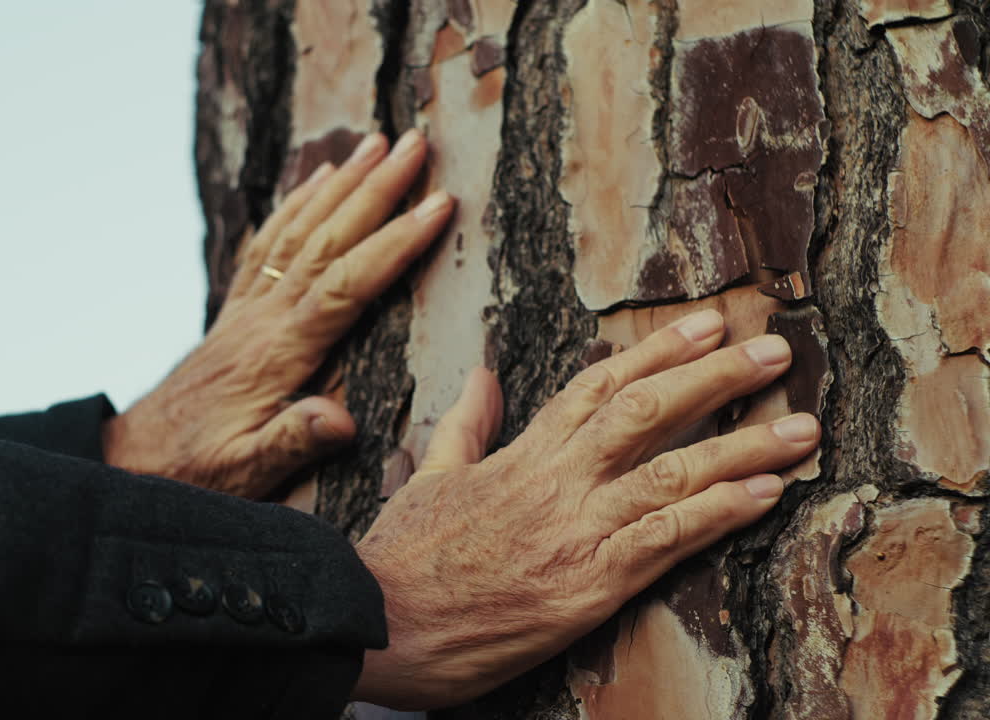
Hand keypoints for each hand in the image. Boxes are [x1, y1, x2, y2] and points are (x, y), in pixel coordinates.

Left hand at [103, 130, 452, 497]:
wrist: (134, 459)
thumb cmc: (197, 470)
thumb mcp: (246, 472)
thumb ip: (292, 443)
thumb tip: (341, 420)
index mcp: (278, 353)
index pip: (345, 284)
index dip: (394, 244)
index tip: (437, 206)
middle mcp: (263, 318)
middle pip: (327, 239)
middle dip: (376, 190)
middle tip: (416, 145)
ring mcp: (247, 308)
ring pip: (299, 230)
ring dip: (342, 183)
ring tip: (376, 141)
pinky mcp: (236, 310)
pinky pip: (268, 243)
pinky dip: (297, 204)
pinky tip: (318, 178)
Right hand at [351, 310, 820, 709]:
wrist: (376, 623)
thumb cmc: (401, 556)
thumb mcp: (430, 477)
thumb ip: (465, 424)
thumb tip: (481, 375)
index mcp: (520, 455)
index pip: (598, 386)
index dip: (658, 352)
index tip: (707, 324)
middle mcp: (554, 483)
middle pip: (645, 413)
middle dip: (715, 378)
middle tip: (773, 350)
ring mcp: (573, 533)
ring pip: (668, 473)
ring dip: (742, 446)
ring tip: (801, 428)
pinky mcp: (586, 588)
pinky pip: (664, 541)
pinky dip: (718, 513)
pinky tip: (765, 494)